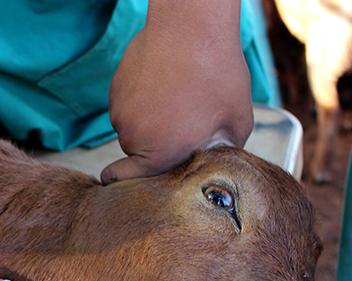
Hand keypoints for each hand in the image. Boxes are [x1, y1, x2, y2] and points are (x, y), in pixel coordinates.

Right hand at [101, 0, 253, 182]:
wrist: (191, 28)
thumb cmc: (216, 74)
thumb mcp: (236, 122)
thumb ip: (221, 153)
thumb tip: (215, 161)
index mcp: (159, 155)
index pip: (124, 181)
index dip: (133, 180)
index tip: (140, 175)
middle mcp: (132, 138)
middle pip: (138, 153)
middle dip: (156, 144)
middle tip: (184, 122)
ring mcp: (120, 112)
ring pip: (133, 127)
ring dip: (150, 119)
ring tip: (177, 97)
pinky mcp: (115, 89)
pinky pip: (126, 104)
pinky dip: (141, 98)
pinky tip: (164, 82)